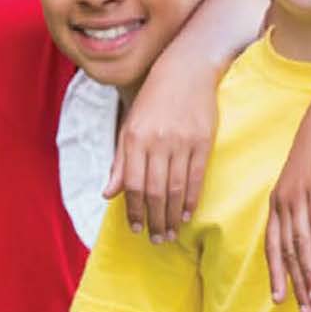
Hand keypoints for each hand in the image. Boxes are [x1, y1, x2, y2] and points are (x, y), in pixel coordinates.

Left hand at [106, 63, 217, 243]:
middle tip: (156, 240)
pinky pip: (195, 177)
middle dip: (154, 220)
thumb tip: (108, 194)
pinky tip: (186, 214)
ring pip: (175, 188)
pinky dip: (190, 199)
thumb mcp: (129, 127)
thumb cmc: (153, 101)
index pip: (132, 184)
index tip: (136, 228)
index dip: (133, 210)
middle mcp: (156, 141)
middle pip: (153, 191)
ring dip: (171, 215)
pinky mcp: (202, 141)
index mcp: (134, 138)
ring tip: (170, 233)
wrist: (186, 71)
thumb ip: (119, 162)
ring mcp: (181, 141)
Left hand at [264, 89, 310, 311]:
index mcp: (277, 203)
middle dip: (295, 284)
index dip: (276, 275)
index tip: (281, 302)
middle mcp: (283, 200)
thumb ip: (305, 206)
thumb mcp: (308, 182)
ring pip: (301, 240)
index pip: (273, 247)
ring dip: (310, 272)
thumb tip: (309, 233)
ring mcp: (299, 192)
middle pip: (286, 251)